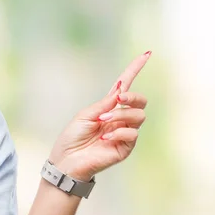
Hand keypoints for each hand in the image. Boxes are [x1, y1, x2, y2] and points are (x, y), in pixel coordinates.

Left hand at [48, 51, 151, 181]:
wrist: (67, 160)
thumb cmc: (72, 137)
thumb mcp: (86, 114)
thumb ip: (105, 103)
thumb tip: (120, 88)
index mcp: (108, 107)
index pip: (125, 86)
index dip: (135, 69)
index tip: (146, 54)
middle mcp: (119, 118)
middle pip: (140, 101)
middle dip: (132, 97)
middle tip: (119, 99)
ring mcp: (124, 133)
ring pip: (138, 116)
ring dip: (122, 115)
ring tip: (104, 122)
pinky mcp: (125, 148)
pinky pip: (132, 134)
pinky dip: (119, 132)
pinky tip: (105, 138)